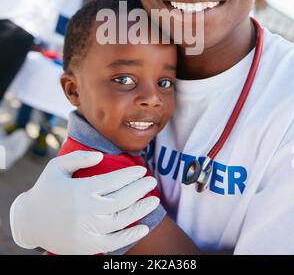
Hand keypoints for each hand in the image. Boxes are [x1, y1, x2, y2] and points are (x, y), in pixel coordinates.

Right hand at [10, 151, 158, 253]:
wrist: (29, 222)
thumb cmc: (46, 189)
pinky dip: (131, 236)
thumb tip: (101, 156)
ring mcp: (88, 231)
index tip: (141, 169)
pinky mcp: (87, 247)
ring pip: (122, 220)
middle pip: (122, 200)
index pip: (114, 181)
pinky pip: (114, 243)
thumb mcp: (57, 167)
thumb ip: (79, 157)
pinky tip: (144, 226)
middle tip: (152, 180)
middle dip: (140, 189)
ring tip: (154, 200)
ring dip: (141, 209)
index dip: (130, 175)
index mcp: (80, 190)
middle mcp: (86, 212)